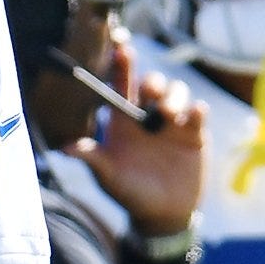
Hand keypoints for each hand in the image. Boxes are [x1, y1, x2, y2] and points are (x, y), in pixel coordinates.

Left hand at [62, 44, 205, 238]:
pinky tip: (193, 115)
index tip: (122, 49)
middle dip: (152, 82)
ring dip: (173, 97)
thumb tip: (66, 148)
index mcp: (124, 122)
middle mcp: (147, 117)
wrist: (161, 214)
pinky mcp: (194, 134)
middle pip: (152, 85)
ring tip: (169, 115)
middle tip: (151, 92)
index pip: (122, 88)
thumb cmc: (129, 194)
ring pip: (176, 93)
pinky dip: (197, 110)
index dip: (123, 67)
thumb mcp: (108, 177)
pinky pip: (198, 113)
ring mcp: (172, 124)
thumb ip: (92, 158)